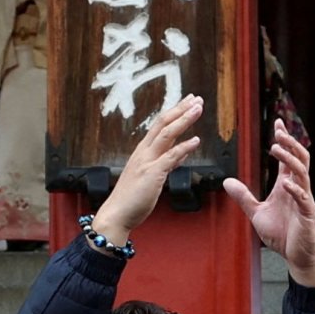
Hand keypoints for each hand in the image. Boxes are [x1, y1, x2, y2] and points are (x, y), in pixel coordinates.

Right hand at [91, 94, 206, 244]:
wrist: (116, 215)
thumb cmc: (132, 200)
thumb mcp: (152, 177)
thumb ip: (166, 164)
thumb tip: (181, 155)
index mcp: (143, 152)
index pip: (160, 126)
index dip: (175, 112)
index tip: (188, 102)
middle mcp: (144, 152)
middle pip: (163, 123)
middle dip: (180, 109)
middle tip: (196, 98)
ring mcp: (147, 161)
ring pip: (167, 134)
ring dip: (184, 120)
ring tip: (198, 109)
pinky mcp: (152, 174)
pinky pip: (170, 157)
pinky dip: (183, 147)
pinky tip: (196, 140)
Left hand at [224, 116, 314, 284]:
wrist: (296, 256)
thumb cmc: (281, 235)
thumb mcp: (256, 213)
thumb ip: (244, 197)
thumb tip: (227, 182)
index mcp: (287, 186)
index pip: (288, 158)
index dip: (284, 140)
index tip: (278, 124)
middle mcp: (298, 188)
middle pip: (299, 158)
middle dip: (290, 143)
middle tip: (279, 131)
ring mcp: (305, 200)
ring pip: (303, 173)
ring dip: (290, 159)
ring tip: (277, 149)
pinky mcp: (308, 214)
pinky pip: (304, 198)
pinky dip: (295, 189)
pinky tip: (286, 184)